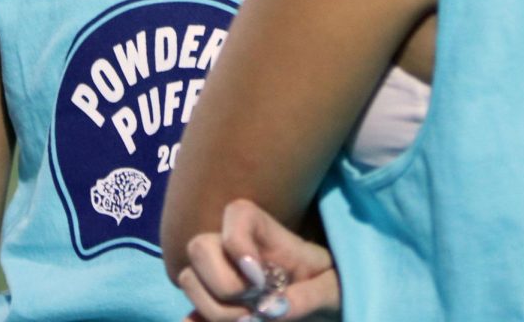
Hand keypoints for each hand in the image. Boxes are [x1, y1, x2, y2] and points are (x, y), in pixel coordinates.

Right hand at [177, 199, 339, 321]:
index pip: (237, 212)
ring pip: (188, 278)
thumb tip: (273, 310)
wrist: (323, 310)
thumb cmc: (332, 287)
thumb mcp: (335, 288)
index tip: (259, 277)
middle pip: (199, 245)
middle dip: (220, 282)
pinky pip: (188, 314)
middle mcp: (236, 250)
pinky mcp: (213, 308)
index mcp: (268, 234)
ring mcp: (220, 277)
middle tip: (250, 308)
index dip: (237, 241)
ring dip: (212, 309)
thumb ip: (312, 295)